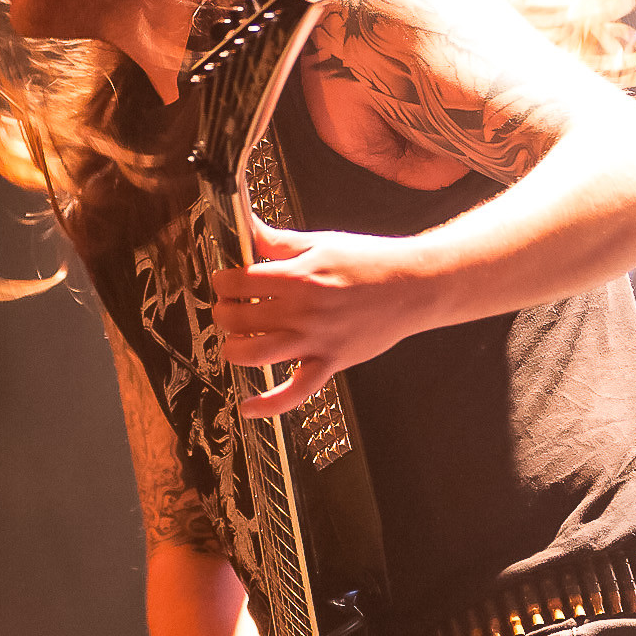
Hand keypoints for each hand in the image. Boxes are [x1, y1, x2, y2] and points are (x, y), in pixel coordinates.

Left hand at [212, 219, 423, 416]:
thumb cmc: (370, 262)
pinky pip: (296, 392)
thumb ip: (280, 242)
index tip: (225, 282)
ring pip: (256, 354)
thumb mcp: (322, 243)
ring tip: (234, 342)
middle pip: (239, 319)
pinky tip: (248, 408)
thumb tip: (248, 228)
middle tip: (227, 309)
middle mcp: (303, 311)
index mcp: (298, 276)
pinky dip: (269, 405)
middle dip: (223, 313)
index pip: (239, 282)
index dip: (223, 282)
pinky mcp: (331, 363)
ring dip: (233, 349)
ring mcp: (316, 341)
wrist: (412, 286)